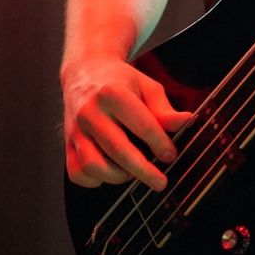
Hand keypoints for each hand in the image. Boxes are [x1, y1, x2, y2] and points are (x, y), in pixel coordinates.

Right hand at [62, 56, 193, 191]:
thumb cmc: (120, 81)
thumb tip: (186, 122)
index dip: (159, 143)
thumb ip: (164, 108)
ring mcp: (75, 130)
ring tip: (134, 173)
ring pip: (93, 165)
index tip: (171, 155)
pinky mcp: (67, 143)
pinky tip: (111, 173)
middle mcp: (89, 112)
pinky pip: (77, 172)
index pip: (141, 124)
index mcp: (112, 93)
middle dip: (142, 170)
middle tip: (161, 182)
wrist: (85, 71)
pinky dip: (94, 180)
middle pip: (117, 149)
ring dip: (118, 176)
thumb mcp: (146, 86)